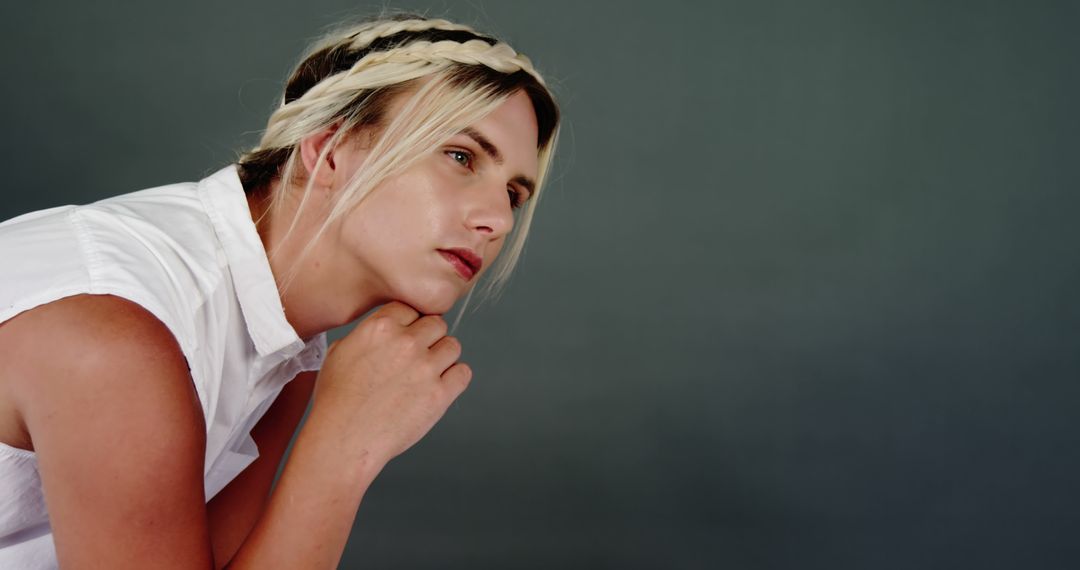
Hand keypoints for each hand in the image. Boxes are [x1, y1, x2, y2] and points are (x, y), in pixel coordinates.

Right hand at [310, 301, 471, 465]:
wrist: (344, 440)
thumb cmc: (337, 402)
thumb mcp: (339, 352)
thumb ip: (368, 333)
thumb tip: (385, 328)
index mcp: (380, 328)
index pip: (411, 308)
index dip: (410, 323)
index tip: (407, 336)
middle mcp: (406, 343)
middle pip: (436, 324)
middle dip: (429, 338)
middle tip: (417, 358)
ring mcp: (425, 368)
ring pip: (453, 346)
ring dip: (443, 357)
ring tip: (425, 374)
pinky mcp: (440, 394)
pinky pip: (463, 373)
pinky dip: (454, 378)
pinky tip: (439, 387)